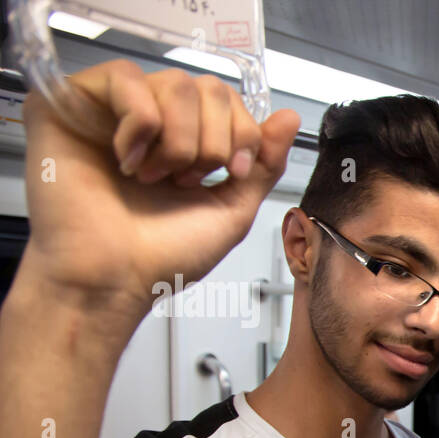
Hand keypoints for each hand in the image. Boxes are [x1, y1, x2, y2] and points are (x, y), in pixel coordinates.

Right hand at [17, 60, 298, 344]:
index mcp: (185, 140)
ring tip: (155, 177)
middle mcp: (150, 120)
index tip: (229, 173)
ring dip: (178, 140)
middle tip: (184, 181)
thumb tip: (289, 118)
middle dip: (212, 141)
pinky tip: (127, 160)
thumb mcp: (232, 209)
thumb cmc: (163, 256)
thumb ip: (264, 163)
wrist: (114, 278)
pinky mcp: (69, 104)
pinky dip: (139, 123)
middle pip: (207, 87)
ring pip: (174, 83)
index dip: (241, 133)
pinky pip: (124, 77)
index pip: (228, 99)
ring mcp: (110, 110)